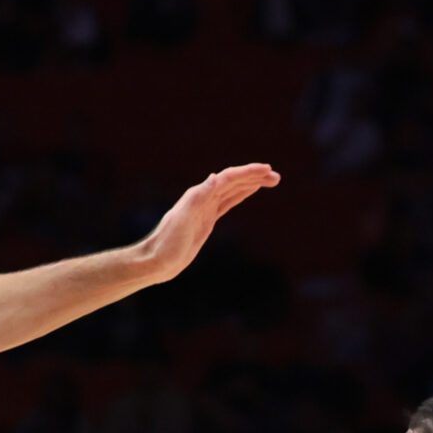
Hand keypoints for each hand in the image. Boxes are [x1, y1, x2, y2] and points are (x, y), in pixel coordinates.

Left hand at [138, 164, 279, 281]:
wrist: (156, 261)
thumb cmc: (167, 243)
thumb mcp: (182, 220)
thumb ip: (197, 198)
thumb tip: (215, 178)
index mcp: (199, 195)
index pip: (228, 178)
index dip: (248, 173)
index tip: (267, 171)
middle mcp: (203, 197)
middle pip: (233, 181)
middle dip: (254, 177)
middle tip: (276, 177)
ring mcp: (205, 208)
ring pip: (233, 190)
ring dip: (251, 183)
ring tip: (271, 180)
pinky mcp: (206, 220)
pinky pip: (227, 202)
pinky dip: (240, 194)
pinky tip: (249, 191)